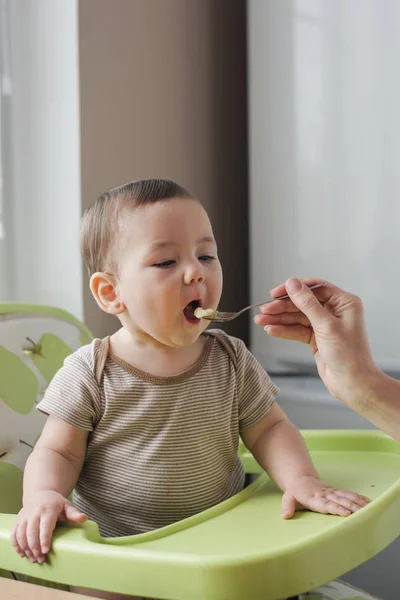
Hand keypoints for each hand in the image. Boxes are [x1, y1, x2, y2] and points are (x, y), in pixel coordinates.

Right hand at [11, 490, 87, 562]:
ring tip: (33, 559)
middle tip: (41, 560)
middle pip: (31, 533)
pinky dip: (16, 545)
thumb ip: (74, 513)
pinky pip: (14, 534)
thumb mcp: (66, 506)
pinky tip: (22, 554)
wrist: (40, 494)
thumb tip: (84, 518)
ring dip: (26, 548)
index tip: (46, 551)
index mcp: (48, 510)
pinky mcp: (18, 520)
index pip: (45, 526)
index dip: (44, 539)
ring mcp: (24, 517)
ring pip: (21, 534)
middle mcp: (34, 513)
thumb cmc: (56, 503)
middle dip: (35, 548)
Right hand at [254, 277, 378, 404]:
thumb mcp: (326, 326)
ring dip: (279, 319)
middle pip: (303, 303)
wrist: (353, 384)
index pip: (315, 288)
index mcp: (344, 303)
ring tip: (260, 320)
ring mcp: (324, 325)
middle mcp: (335, 311)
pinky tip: (271, 330)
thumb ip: (307, 303)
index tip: (276, 293)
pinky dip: (284, 330)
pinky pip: (297, 330)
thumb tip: (292, 284)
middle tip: (264, 310)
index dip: (294, 289)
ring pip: (297, 317)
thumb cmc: (349, 356)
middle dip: (282, 307)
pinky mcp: (316, 338)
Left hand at [281, 475, 369, 518]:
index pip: (326, 505)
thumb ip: (287, 506)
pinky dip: (357, 496)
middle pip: (339, 500)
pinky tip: (366, 501)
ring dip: (357, 502)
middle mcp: (324, 494)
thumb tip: (285, 516)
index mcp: (313, 498)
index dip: (336, 508)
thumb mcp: (287, 498)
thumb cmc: (295, 492)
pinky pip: (347, 493)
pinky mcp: (335, 491)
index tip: (346, 513)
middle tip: (362, 512)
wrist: (300, 478)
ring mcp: (330, 491)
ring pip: (345, 496)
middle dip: (351, 506)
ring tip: (368, 508)